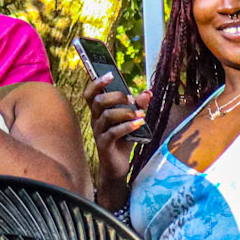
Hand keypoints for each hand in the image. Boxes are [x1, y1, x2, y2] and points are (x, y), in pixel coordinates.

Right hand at [83, 72, 151, 199]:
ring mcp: (98, 133)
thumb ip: (138, 107)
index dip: (97, 83)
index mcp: (99, 112)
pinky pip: (112, 133)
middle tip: (131, 99)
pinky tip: (139, 124)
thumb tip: (148, 92)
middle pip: (98, 101)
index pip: (91, 94)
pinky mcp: (104, 145)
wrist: (118, 166)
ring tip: (140, 115)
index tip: (110, 74)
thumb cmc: (123, 140)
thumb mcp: (132, 121)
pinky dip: (127, 127)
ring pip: (106, 116)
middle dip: (116, 96)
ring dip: (125, 112)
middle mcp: (95, 120)